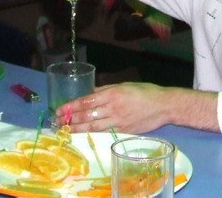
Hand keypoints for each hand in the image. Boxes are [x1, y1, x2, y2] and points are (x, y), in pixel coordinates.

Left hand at [54, 82, 171, 133]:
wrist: (164, 105)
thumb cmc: (146, 92)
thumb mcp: (125, 85)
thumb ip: (106, 89)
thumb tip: (90, 93)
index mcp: (113, 93)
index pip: (87, 100)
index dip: (71, 106)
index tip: (60, 109)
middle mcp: (113, 107)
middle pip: (87, 115)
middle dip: (70, 118)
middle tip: (57, 121)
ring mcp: (118, 121)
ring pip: (93, 127)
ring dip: (77, 129)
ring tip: (65, 130)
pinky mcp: (123, 131)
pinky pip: (104, 133)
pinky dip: (92, 135)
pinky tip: (83, 136)